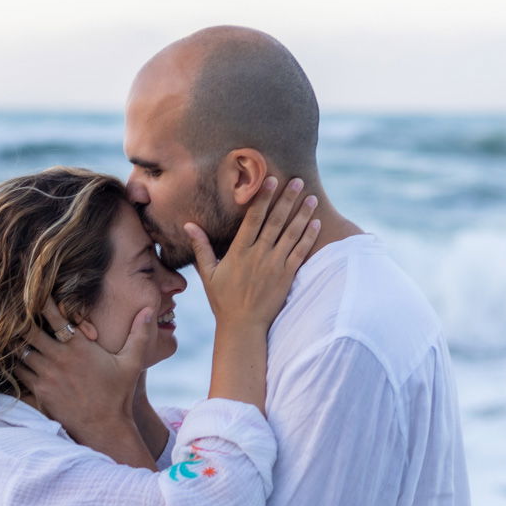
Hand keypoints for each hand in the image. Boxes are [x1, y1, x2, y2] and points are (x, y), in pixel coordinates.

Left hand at [13, 299, 159, 464]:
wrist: (104, 429)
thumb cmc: (119, 395)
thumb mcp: (132, 363)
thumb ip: (140, 335)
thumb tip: (149, 310)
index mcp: (78, 347)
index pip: (53, 316)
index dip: (41, 301)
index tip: (34, 292)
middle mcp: (58, 359)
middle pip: (27, 331)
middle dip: (20, 320)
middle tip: (13, 311)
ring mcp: (46, 376)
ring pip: (18, 351)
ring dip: (16, 342)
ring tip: (9, 332)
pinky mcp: (39, 392)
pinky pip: (18, 373)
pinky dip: (14, 364)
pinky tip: (11, 359)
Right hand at [186, 176, 319, 331]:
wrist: (243, 326)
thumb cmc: (223, 299)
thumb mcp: (208, 273)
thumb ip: (201, 247)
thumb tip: (189, 225)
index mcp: (239, 251)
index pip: (253, 218)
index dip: (263, 198)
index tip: (271, 180)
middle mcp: (259, 255)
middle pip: (276, 221)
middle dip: (287, 199)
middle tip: (299, 181)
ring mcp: (275, 265)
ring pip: (291, 234)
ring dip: (303, 215)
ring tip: (312, 198)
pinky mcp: (287, 276)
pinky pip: (301, 252)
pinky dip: (309, 237)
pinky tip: (316, 223)